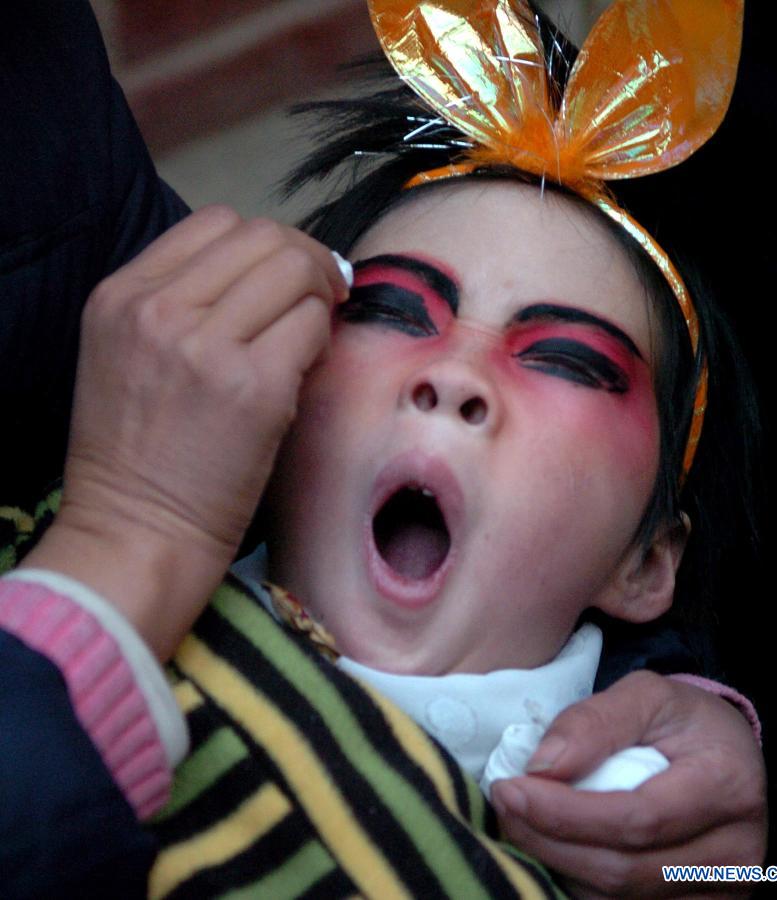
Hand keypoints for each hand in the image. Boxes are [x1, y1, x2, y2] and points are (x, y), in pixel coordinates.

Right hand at [22, 206, 348, 657]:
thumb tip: (274, 277)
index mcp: (121, 295)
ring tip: (315, 333)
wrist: (135, 531)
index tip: (289, 275)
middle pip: (264, 237)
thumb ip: (185, 305)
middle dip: (307, 260)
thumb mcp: (130, 354)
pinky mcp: (254, 386)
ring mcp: (206, 345)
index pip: (216, 222)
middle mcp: (158, 308)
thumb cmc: (136, 456)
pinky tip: (310, 367)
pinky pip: (312, 326)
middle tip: (325, 294)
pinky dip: (323, 339)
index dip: (267, 242)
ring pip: (295, 273)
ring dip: (320, 296)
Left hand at [491, 671, 766, 897]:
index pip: (637, 819)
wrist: (728, 752)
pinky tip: (554, 849)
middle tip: (504, 807)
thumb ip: (596, 721)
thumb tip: (543, 766)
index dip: (566, 813)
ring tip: (521, 824)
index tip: (511, 788)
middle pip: (624, 869)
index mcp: (725, 785)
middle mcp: (735, 850)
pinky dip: (581, 882)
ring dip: (558, 866)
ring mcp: (724, 889)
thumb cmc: (683, 719)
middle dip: (550, 842)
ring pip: (621, 899)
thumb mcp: (646, 694)